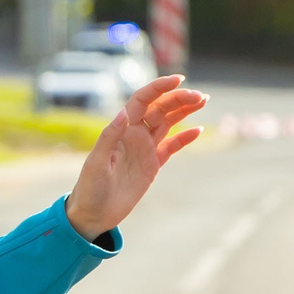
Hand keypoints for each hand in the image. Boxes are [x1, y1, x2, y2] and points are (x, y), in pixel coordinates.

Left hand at [65, 76, 206, 241]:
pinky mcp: (152, 165)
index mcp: (121, 130)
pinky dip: (185, 138)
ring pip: (168, 122)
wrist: (93, 214)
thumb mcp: (97, 164)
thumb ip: (109, 137)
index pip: (142, 100)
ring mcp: (144, 149)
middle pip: (160, 108)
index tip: (179, 79)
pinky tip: (198, 130)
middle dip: (179, 98)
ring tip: (203, 101)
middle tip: (200, 96)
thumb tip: (124, 112)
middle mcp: (134, 135)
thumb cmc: (90, 189)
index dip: (160, 88)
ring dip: (185, 110)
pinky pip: (171, 146)